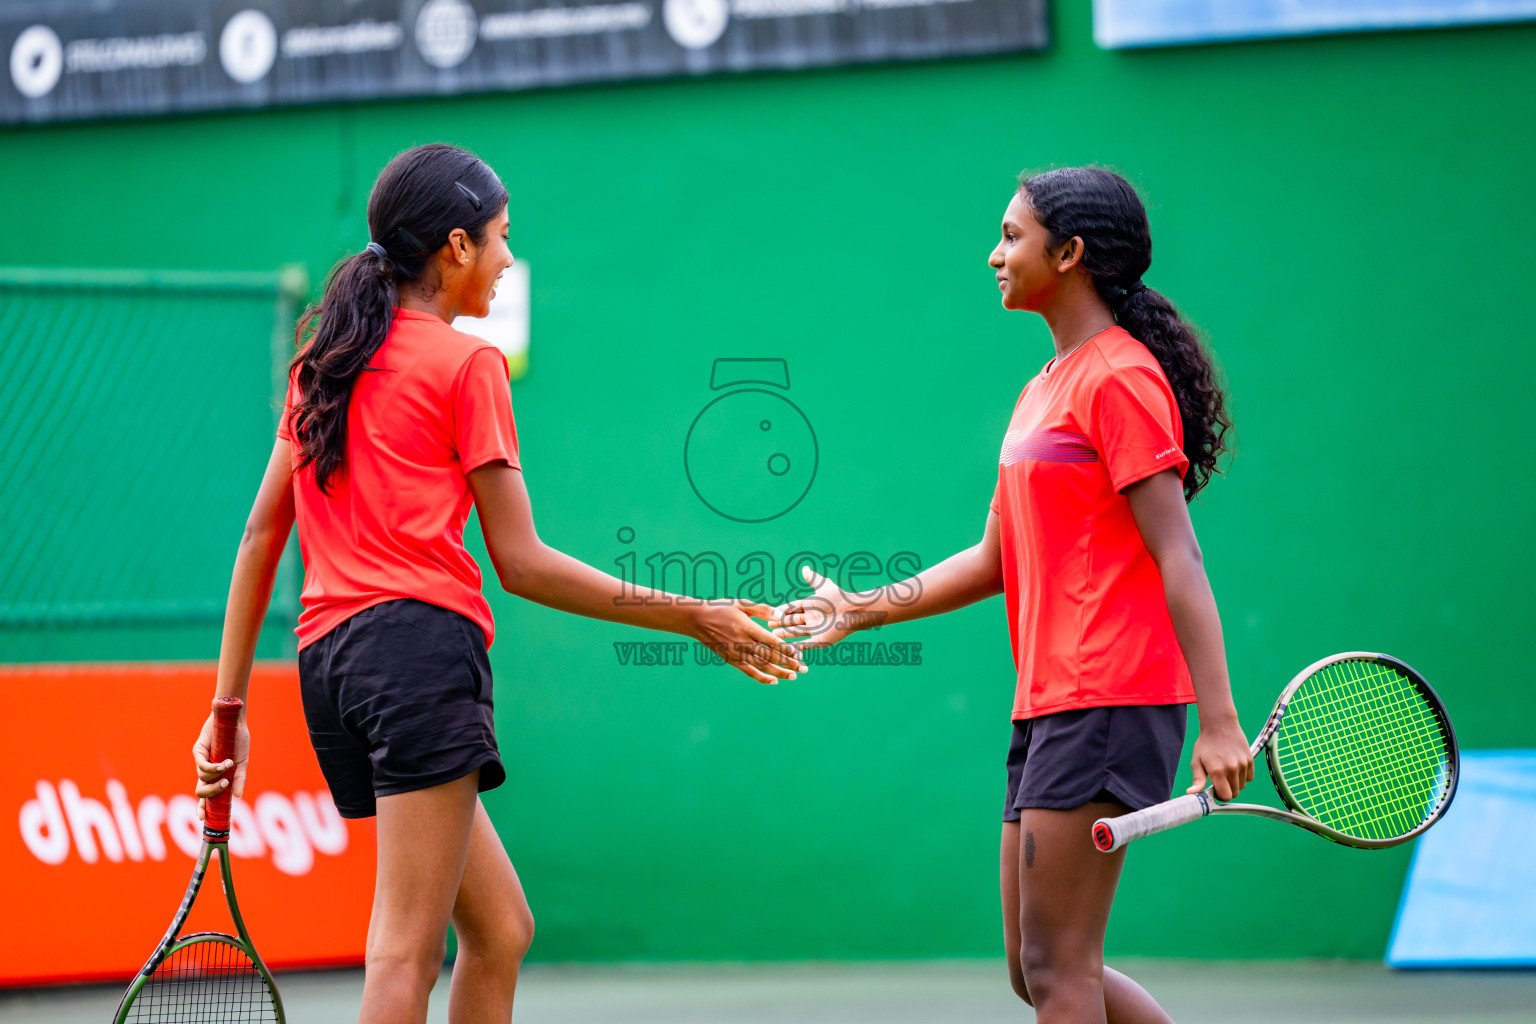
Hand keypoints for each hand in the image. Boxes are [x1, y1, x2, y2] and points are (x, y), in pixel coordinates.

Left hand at [193, 709, 249, 820]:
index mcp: (216, 776)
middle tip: (223, 786)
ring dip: (217, 775)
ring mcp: (201, 761)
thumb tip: (237, 796)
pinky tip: (224, 763)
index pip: (206, 796)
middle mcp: (206, 771)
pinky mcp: (198, 751)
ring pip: (202, 778)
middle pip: (200, 791)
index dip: (203, 807)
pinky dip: (213, 767)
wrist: (235, 721)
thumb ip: (240, 779)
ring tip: (229, 765)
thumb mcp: (242, 763)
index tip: (203, 819)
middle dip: (209, 794)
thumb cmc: (239, 740)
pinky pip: (202, 765)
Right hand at [689, 599, 808, 684]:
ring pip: (761, 666)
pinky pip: (748, 671)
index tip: (799, 654)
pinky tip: (773, 681)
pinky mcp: (730, 660)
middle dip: (788, 663)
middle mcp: (743, 642)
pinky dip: (761, 677)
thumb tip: (779, 614)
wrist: (697, 620)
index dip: (786, 649)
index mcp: (747, 628)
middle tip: (804, 668)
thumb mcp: (742, 603)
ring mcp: (736, 653)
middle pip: (769, 656)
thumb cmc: (722, 608)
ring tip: (793, 676)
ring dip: (779, 672)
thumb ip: (761, 609)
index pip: (771, 641)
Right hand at [768, 566, 863, 649]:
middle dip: (780, 624)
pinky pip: (805, 645)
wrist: (850, 611)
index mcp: (811, 606)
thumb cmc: (838, 598)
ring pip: (796, 633)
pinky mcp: (820, 641)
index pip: (793, 609)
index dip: (782, 611)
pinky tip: (785, 647)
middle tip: (768, 625)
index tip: (770, 613)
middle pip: (792, 622)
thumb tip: (804, 568)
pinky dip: (796, 647)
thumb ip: (813, 579)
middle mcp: (812, 619)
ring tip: (773, 636)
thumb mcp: (823, 586)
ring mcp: (816, 630)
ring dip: (785, 635)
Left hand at [1187, 714, 1252, 801]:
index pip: (1226, 796)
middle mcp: (1231, 768)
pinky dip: (1243, 776)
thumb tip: (1192, 794)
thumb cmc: (1206, 744)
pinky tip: (1234, 767)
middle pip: (1235, 793)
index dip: (1220, 796)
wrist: (1220, 725)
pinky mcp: (1250, 760)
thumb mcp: (1197, 761)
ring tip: (1226, 771)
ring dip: (1235, 783)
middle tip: (1220, 781)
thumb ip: (1198, 779)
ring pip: (1242, 786)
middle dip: (1227, 790)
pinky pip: (1249, 777)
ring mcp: (1242, 764)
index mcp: (1217, 771)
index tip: (1216, 790)